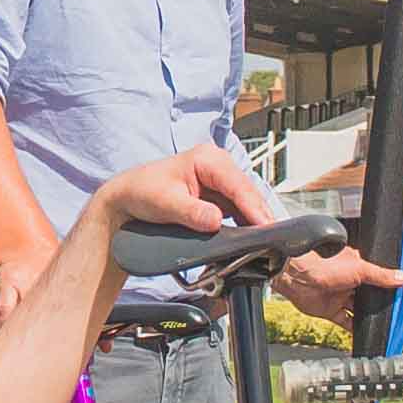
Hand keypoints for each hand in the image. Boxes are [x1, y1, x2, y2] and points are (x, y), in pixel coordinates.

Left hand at [102, 143, 273, 241]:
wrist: (128, 199)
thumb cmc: (142, 191)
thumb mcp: (165, 203)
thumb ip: (192, 212)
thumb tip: (216, 221)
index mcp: (208, 158)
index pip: (238, 185)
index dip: (253, 208)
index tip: (266, 227)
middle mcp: (219, 166)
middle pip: (248, 194)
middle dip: (260, 217)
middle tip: (274, 242)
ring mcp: (221, 182)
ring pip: (247, 204)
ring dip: (255, 223)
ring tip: (268, 244)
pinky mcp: (219, 197)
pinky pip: (238, 212)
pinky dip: (245, 225)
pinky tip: (252, 240)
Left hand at [275, 246, 392, 320]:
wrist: (298, 277)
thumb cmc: (324, 264)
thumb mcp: (360, 269)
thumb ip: (381, 275)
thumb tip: (402, 277)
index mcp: (356, 267)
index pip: (376, 277)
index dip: (387, 285)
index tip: (401, 294)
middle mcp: (348, 282)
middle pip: (368, 296)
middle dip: (379, 304)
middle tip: (394, 312)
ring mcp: (339, 296)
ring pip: (358, 310)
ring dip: (368, 317)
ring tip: (383, 324)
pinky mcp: (330, 310)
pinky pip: (346, 322)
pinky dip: (355, 330)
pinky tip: (365, 335)